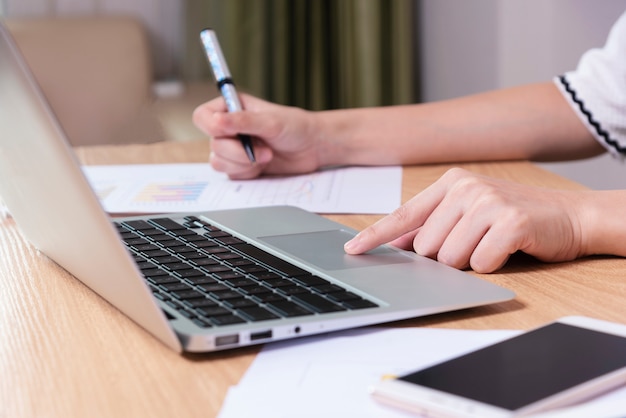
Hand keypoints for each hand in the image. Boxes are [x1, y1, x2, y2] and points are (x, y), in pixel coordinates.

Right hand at [193, 94, 321, 178]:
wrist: (312, 148)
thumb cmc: (295, 127)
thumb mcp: (271, 122)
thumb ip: (243, 122)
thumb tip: (217, 121)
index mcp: (231, 108)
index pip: (202, 117)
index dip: (211, 127)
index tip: (230, 133)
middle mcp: (228, 128)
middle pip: (213, 144)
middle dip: (239, 152)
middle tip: (264, 150)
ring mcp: (233, 148)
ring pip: (218, 162)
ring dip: (244, 163)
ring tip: (266, 156)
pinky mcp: (240, 166)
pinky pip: (231, 174)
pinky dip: (247, 173)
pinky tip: (263, 165)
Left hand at [344, 168, 585, 272]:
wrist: (571, 215)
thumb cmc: (514, 217)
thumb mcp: (470, 213)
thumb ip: (434, 225)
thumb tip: (399, 243)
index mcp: (450, 183)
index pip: (404, 215)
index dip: (376, 235)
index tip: (352, 249)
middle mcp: (465, 188)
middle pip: (427, 247)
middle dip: (446, 257)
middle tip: (475, 243)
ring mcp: (488, 202)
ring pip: (449, 259)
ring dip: (470, 262)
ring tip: (492, 244)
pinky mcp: (510, 221)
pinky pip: (480, 263)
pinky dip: (493, 265)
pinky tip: (508, 248)